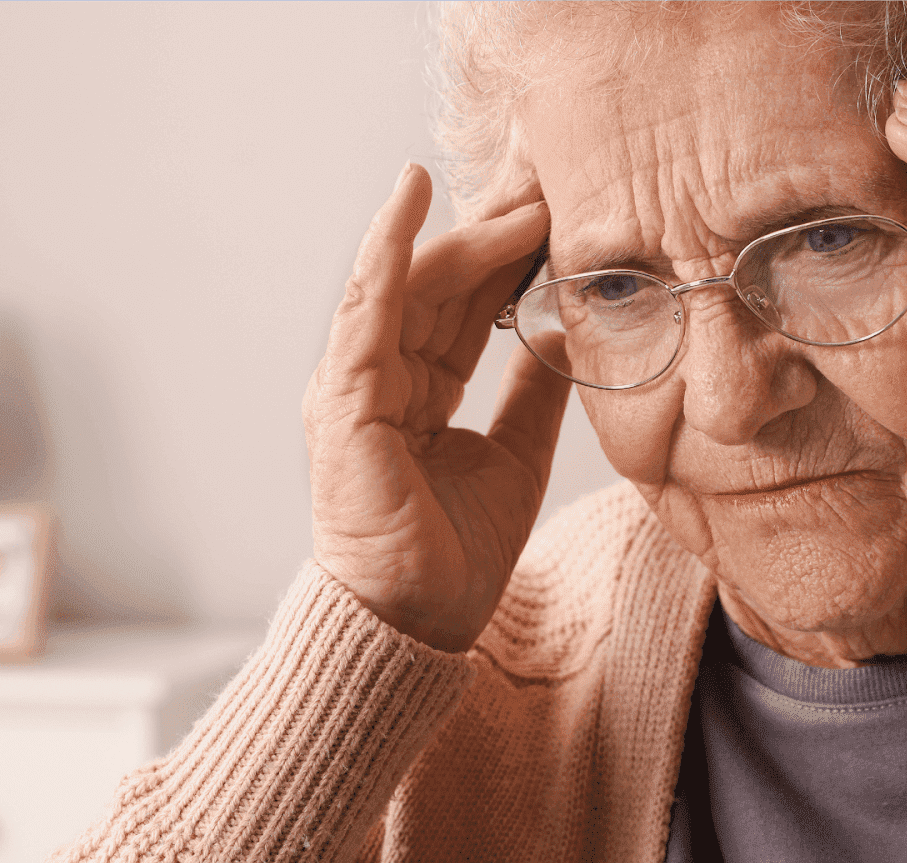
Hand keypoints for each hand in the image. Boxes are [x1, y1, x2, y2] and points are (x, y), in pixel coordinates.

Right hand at [303, 163, 565, 651]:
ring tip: (518, 199)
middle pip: (437, 289)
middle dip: (495, 240)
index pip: (463, 311)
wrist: (415, 625)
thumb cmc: (453, 557)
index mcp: (416, 393)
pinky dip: (387, 251)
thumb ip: (534, 393)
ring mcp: (354, 385)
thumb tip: (563, 332)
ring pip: (407, 286)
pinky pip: (366, 310)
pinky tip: (410, 198)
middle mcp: (378, 379)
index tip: (561, 224)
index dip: (510, 266)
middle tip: (551, 194)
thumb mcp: (516, 456)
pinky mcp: (343, 398)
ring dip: (461, 237)